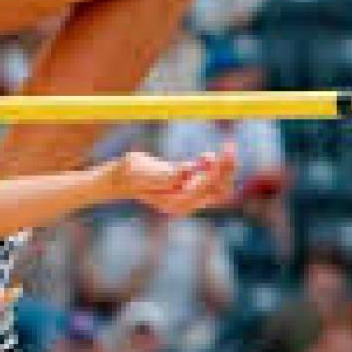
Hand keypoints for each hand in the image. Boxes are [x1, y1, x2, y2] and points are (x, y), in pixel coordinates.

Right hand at [107, 145, 234, 215]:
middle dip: (226, 169)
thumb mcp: (143, 172)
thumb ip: (164, 175)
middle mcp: (186, 205)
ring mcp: (189, 199)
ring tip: (213, 151)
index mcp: (176, 203)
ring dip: (222, 168)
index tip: (218, 152)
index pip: (206, 188)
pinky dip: (213, 169)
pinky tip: (204, 157)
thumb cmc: (131, 174)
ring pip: (219, 187)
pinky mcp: (190, 191)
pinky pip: (212, 183)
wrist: (123, 179)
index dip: (216, 170)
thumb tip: (186, 171)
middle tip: (228, 146)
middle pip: (219, 190)